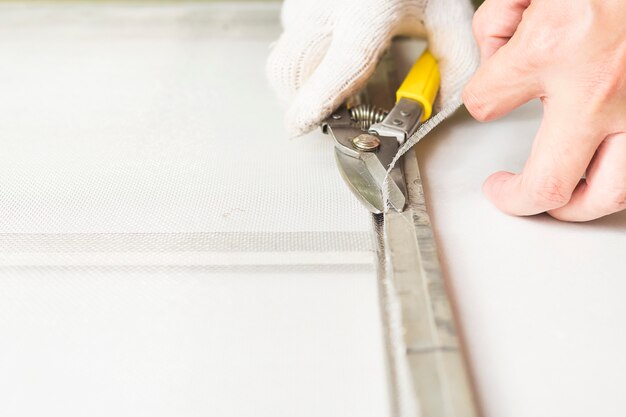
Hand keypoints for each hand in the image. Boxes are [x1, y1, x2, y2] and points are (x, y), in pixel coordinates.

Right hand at [267, 0, 477, 136]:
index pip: (340, 63)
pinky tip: (323, 67)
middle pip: (292, 67)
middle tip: (326, 116)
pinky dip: (299, 67)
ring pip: (283, 59)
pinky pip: (286, 44)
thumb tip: (435, 109)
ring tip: (327, 93)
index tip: (301, 124)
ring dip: (297, 87)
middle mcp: (330, 5)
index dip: (318, 100)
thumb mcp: (450, 18)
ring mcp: (307, 2)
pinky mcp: (297, 4)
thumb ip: (453, 66)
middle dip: (300, 102)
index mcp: (372, 11)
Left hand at [463, 0, 625, 220]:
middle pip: (550, 183)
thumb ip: (502, 20)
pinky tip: (602, 171)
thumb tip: (497, 52)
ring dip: (576, 205)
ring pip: (611, 191)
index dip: (478, 101)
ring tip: (555, 200)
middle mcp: (598, 87)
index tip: (485, 100)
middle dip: (519, 198)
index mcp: (552, 46)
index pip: (485, 102)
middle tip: (506, 193)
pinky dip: (618, 175)